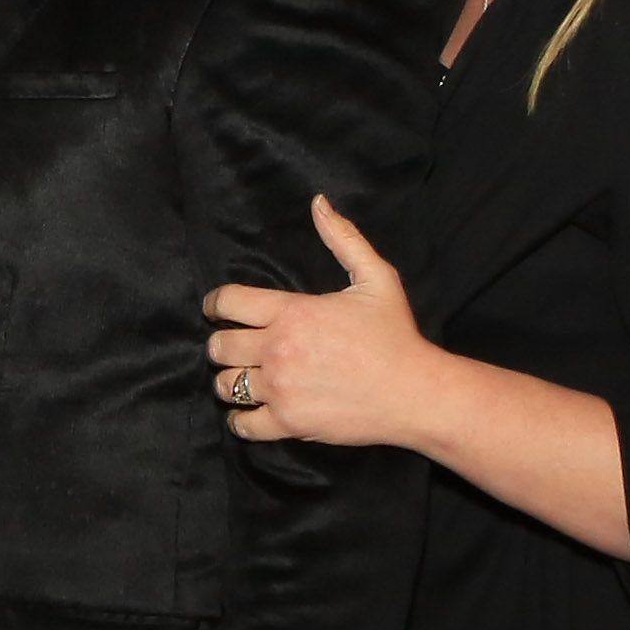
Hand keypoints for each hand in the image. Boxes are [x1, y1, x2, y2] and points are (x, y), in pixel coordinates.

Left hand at [204, 197, 441, 446]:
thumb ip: (343, 239)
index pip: (227, 302)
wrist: (415, 392)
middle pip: (218, 346)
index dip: (215, 304)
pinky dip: (242, 420)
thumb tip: (319, 204)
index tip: (216, 310)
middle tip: (235, 347)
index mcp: (293, 312)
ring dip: (230, 380)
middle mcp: (278, 350)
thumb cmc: (395, 335)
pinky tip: (252, 411)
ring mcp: (281, 389)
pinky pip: (243, 425)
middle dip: (222, 344)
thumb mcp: (376, 278)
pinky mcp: (289, 423)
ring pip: (225, 385)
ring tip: (243, 378)